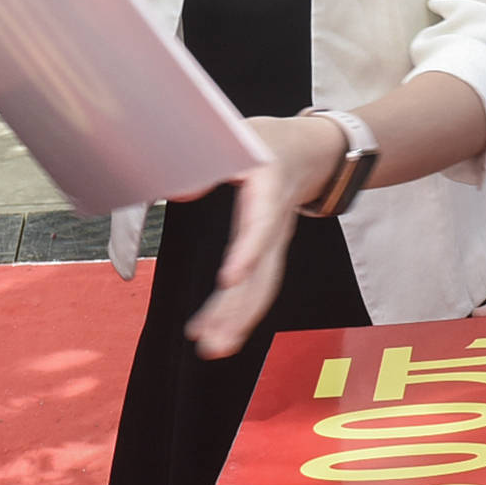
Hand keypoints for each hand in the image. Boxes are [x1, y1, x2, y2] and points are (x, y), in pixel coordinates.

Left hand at [185, 113, 345, 360]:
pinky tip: (207, 331)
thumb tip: (180, 192)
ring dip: (236, 321)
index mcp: (270, 188)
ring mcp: (274, 244)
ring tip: (210, 348)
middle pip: (264, 273)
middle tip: (214, 340)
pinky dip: (232, 312)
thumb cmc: (265, 142)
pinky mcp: (266, 254)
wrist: (306, 151)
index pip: (262, 226)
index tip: (229, 279)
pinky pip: (253, 288)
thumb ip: (208, 159)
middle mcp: (276, 224)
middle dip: (241, 310)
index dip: (247, 253)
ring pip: (260, 288)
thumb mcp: (237, 137)